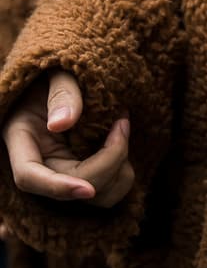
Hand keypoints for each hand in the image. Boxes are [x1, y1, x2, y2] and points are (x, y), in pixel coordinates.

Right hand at [1, 70, 133, 206]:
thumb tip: (62, 123)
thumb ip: (62, 92)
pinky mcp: (86, 173)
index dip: (58, 188)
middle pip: (74, 187)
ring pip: (97, 196)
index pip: (29, 177)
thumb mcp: (56, 72)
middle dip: (109, 160)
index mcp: (22, 139)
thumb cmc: (57, 71)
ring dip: (120, 168)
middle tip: (122, 120)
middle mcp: (42, 163)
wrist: (64, 77)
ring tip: (122, 127)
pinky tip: (121, 138)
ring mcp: (64, 172)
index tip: (87, 189)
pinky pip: (110, 189)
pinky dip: (123, 170)